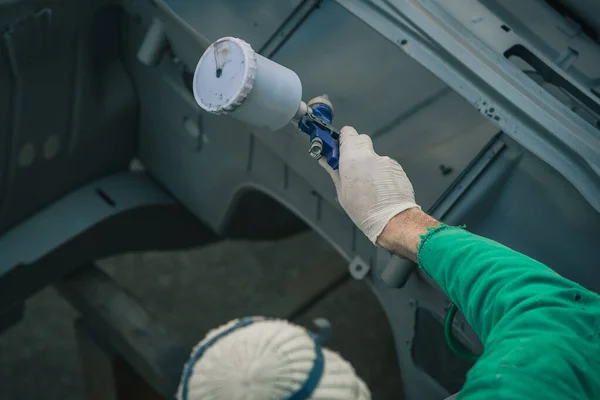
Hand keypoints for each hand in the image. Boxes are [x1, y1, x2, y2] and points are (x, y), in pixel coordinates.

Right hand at [319, 126, 420, 243]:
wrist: (393, 219)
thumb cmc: (364, 210)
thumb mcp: (342, 191)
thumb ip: (334, 171)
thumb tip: (325, 160)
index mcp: (353, 158)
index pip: (347, 133)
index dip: (343, 138)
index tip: (338, 148)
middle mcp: (370, 155)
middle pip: (361, 140)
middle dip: (355, 149)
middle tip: (351, 165)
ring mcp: (385, 161)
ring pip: (374, 156)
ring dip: (369, 164)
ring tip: (368, 185)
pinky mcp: (397, 168)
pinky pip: (385, 166)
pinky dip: (381, 174)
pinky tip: (380, 189)